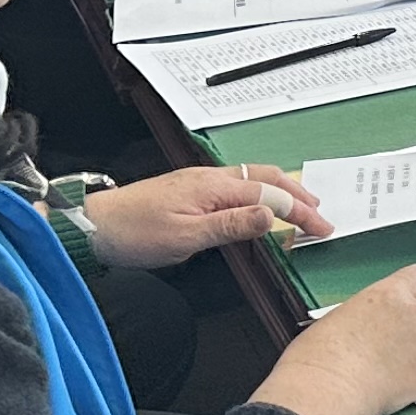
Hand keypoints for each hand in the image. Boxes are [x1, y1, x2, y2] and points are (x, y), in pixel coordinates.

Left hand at [76, 163, 330, 269]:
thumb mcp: (186, 237)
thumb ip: (231, 225)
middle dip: (298, 194)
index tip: (322, 228)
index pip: (270, 195)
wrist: (93, 225)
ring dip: (282, 190)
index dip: (300, 212)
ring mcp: (199, 181)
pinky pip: (237, 185)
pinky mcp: (189, 189)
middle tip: (321, 215)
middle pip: (266, 178)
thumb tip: (272, 215)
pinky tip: (261, 204)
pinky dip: (261, 192)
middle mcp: (210, 178)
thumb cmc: (135, 234)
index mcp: (213, 187)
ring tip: (301, 205)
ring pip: (252, 179)